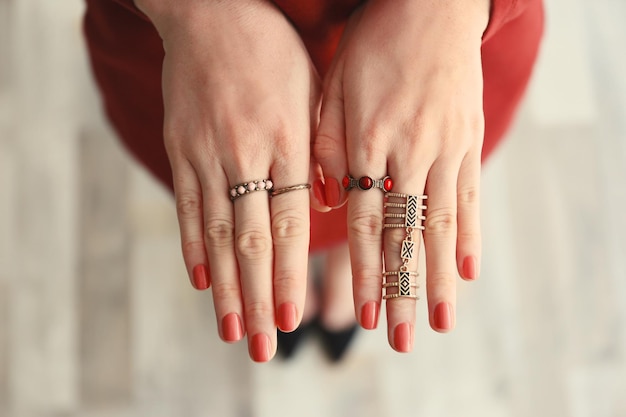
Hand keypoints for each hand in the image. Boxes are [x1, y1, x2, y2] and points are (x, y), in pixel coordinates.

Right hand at [138, 0, 320, 360]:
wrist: (211, 9)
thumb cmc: (273, 50)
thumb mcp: (311, 92)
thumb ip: (318, 150)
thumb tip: (331, 202)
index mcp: (288, 140)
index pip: (292, 224)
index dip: (291, 275)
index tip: (293, 318)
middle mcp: (246, 152)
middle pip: (252, 240)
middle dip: (260, 298)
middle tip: (265, 346)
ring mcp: (207, 152)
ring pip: (216, 233)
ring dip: (225, 288)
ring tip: (232, 331)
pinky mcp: (180, 147)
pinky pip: (185, 204)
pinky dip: (191, 247)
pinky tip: (200, 281)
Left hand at [314, 0, 488, 350]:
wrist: (429, 4)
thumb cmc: (372, 47)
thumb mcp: (333, 90)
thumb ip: (325, 149)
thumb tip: (322, 202)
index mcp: (365, 145)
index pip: (361, 224)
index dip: (363, 272)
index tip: (366, 315)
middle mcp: (406, 154)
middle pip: (403, 237)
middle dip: (402, 292)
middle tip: (403, 340)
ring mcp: (443, 149)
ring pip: (440, 225)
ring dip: (439, 279)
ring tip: (441, 321)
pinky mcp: (468, 140)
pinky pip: (469, 196)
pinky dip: (470, 236)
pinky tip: (470, 271)